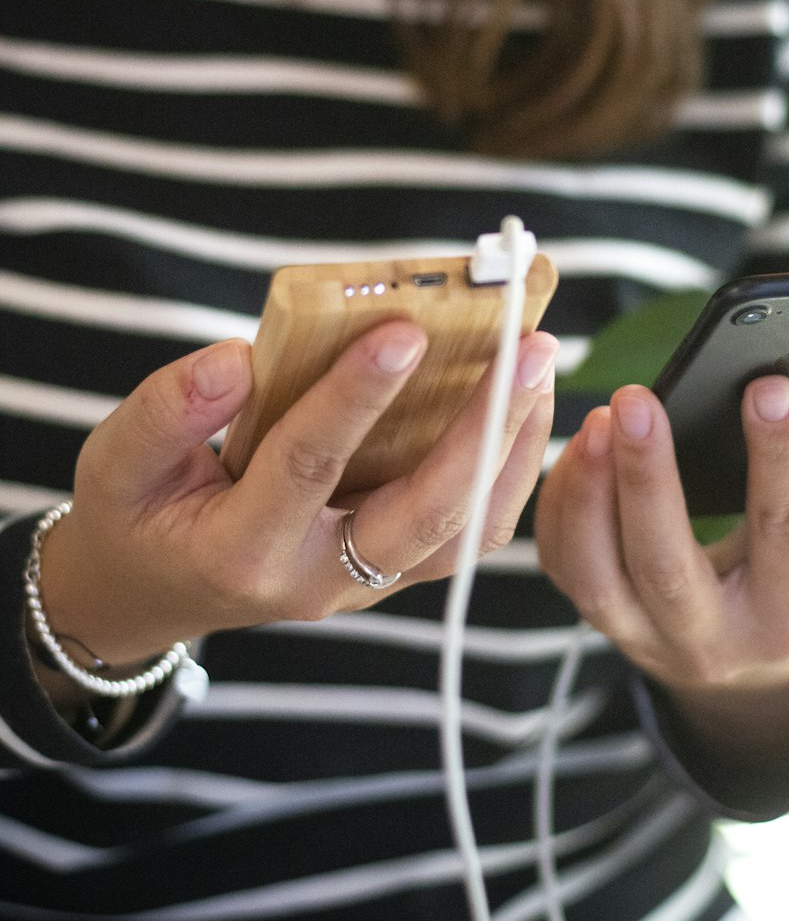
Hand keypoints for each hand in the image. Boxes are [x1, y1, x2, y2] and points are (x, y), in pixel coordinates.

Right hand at [38, 323, 557, 667]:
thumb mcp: (115, 461)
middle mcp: (319, 579)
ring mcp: (366, 583)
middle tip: (531, 347)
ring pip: (467, 531)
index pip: (309, 465)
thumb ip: (168, 409)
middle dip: (485, 429)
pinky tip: (525, 403)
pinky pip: (469, 530)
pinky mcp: (393, 570)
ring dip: (514, 449)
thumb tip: (238, 356)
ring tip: (541, 366)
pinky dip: (508, 469)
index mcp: (242, 550)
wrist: (152, 592)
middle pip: (426, 512)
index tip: (406, 328)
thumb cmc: (138, 514)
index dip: (356, 396)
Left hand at [535, 374, 788, 776]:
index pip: (786, 529)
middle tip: (636, 399)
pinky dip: (561, 506)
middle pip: (668, 563)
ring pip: (598, 576)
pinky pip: (564, 567)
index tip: (768, 386)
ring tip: (597, 420)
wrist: (747, 677)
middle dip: (649, 477)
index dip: (780, 456)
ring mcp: (647, 638)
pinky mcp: (601, 623)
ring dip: (588, 494)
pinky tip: (576, 449)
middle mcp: (712, 639)